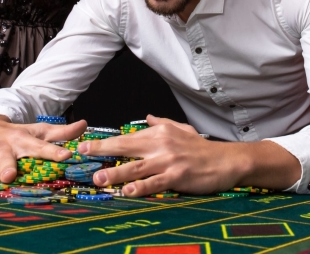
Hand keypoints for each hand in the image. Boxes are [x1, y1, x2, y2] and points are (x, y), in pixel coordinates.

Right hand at [0, 116, 86, 182]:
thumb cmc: (17, 135)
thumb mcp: (38, 132)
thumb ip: (61, 133)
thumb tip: (85, 124)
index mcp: (23, 141)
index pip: (41, 147)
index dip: (54, 152)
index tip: (66, 156)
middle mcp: (4, 147)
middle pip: (7, 158)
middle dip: (8, 166)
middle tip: (10, 175)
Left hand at [78, 115, 240, 195]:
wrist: (225, 160)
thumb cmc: (202, 148)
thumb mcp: (182, 129)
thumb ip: (162, 123)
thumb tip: (146, 118)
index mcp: (160, 132)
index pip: (128, 137)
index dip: (106, 143)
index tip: (86, 145)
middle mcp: (161, 144)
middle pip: (126, 147)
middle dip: (103, 151)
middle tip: (83, 154)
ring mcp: (168, 161)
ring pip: (136, 167)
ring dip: (116, 173)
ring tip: (99, 179)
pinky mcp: (177, 177)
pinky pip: (155, 183)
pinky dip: (141, 187)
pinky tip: (128, 191)